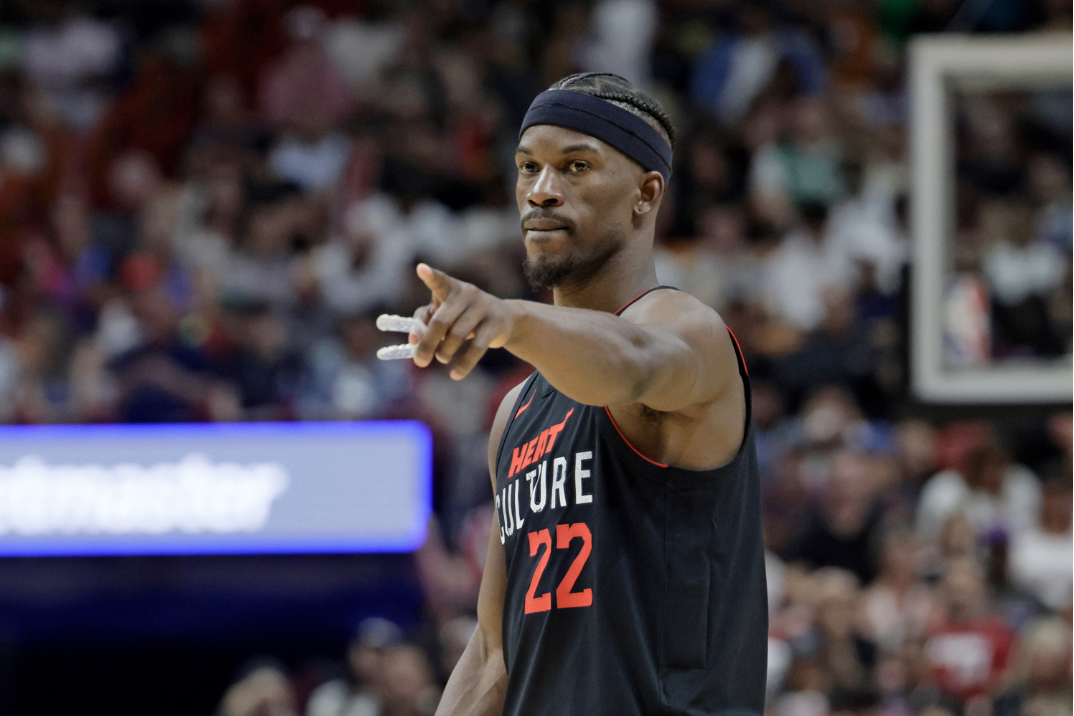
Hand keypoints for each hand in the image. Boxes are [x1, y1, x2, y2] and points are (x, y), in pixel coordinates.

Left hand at [409, 263, 513, 379]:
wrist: (505, 318)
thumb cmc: (465, 315)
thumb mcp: (445, 313)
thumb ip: (424, 322)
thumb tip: (413, 341)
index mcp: (451, 287)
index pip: (439, 280)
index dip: (430, 276)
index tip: (420, 269)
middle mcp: (467, 293)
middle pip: (442, 320)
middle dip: (428, 344)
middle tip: (419, 361)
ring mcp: (483, 307)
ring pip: (458, 335)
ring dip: (445, 352)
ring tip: (442, 358)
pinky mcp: (496, 324)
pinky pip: (476, 348)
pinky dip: (464, 365)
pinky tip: (455, 375)